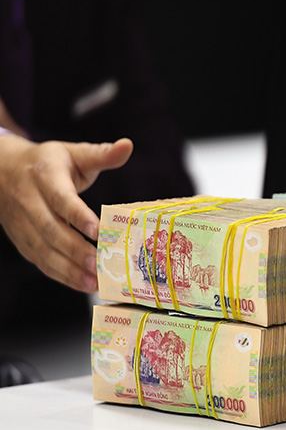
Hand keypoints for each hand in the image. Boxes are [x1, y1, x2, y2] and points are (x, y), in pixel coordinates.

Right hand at [0, 135, 132, 292]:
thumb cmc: (49, 162)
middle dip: (75, 249)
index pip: (61, 199)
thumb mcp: (74, 153)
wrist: (3, 170)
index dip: (78, 215)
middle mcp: (28, 201)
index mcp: (44, 176)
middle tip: (100, 263)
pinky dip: (61, 275)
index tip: (98, 230)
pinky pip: (40, 261)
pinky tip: (83, 284)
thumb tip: (128, 145)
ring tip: (95, 282)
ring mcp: (22, 224)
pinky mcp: (22, 240)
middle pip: (51, 229)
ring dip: (69, 269)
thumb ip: (102, 154)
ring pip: (43, 250)